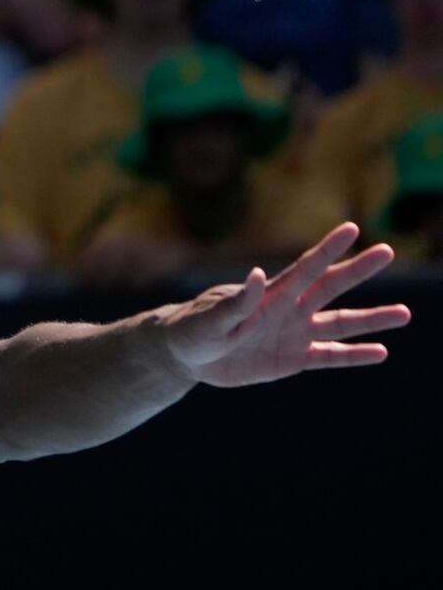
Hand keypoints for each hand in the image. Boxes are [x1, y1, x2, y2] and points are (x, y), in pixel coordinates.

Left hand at [157, 223, 410, 386]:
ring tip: (404, 314)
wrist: (185, 356)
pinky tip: (381, 352)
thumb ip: (235, 301)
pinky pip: (330, 357)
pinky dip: (354, 356)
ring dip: (371, 319)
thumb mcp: (210, 318)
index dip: (327, 249)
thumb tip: (257, 275)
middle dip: (358, 270)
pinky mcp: (293, 360)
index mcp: (269, 295)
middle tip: (387, 251)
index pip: (304, 267)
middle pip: (330, 287)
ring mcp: (294, 334)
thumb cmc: (193, 329)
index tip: (351, 229)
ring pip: (340, 324)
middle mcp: (288, 310)